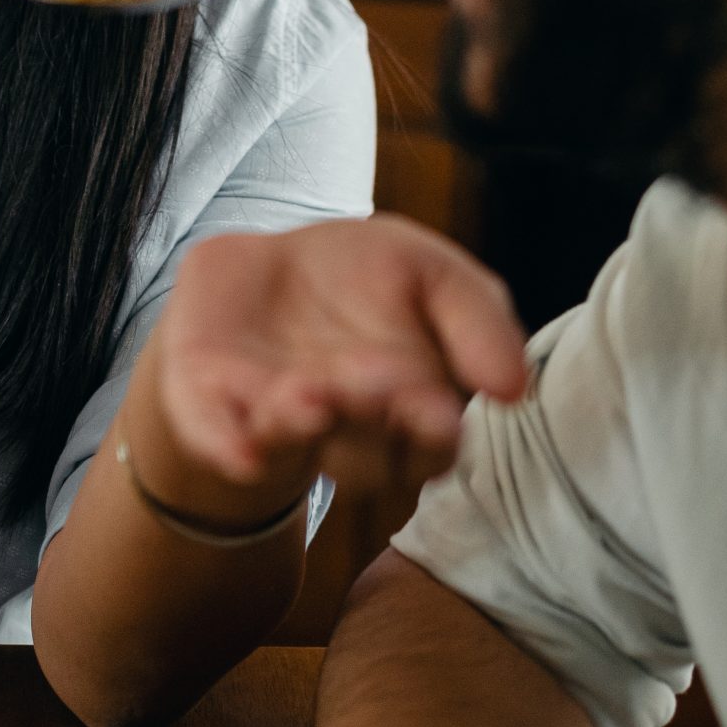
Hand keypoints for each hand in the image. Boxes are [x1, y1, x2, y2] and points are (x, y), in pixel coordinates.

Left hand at [150, 218, 529, 502]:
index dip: (430, 431)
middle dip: (367, 419)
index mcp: (408, 412)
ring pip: (291, 445)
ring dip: (299, 428)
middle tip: (372, 383)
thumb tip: (516, 386)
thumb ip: (477, 317)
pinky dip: (228, 445)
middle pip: (364, 454)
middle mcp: (343, 434)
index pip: (430, 444)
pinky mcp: (210, 410)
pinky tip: (241, 450)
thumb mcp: (431, 272)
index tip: (435, 406)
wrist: (261, 273)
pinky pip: (217, 437)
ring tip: (307, 396)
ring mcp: (273, 424)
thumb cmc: (363, 280)